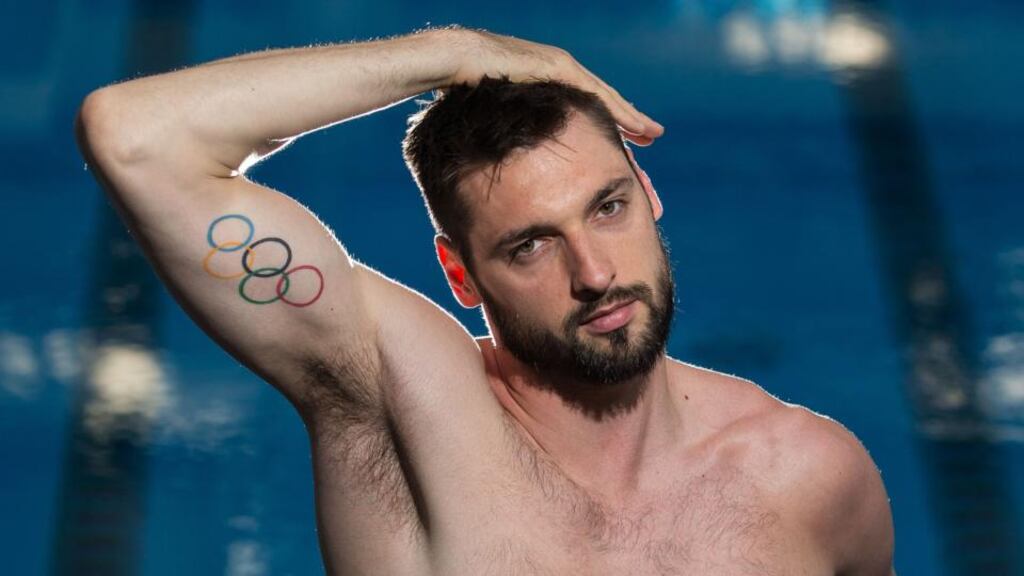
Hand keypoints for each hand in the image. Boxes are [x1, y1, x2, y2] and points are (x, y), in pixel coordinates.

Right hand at [447, 28, 663, 145]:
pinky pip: (596, 93)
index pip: (587, 103)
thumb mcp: (499, 110)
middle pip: (604, 99)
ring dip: (631, 116)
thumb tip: (512, 152)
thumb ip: (513, 124)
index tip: (627, 136)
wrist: (457, 58)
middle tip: (651, 136)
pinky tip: (633, 123)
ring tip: (652, 133)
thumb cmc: (468, 86)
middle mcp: (561, 69)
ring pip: (606, 97)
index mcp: (550, 80)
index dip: (609, 119)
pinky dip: (617, 109)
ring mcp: (562, 66)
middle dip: (628, 118)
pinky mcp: (559, 67)